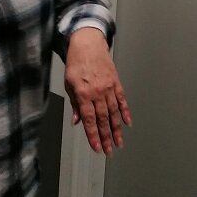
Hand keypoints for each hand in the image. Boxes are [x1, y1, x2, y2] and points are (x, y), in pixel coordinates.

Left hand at [65, 27, 131, 155]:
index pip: (89, 120)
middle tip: (110, 151)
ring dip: (116, 129)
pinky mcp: (116, 82)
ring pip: (114, 112)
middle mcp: (97, 93)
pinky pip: (122, 100)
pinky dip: (125, 112)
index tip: (97, 148)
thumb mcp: (68, 84)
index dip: (93, 136)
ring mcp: (108, 88)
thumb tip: (76, 121)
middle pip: (103, 120)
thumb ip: (74, 104)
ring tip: (119, 142)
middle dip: (106, 137)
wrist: (88, 44)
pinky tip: (127, 123)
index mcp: (83, 95)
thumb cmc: (76, 63)